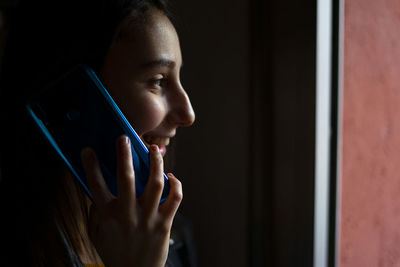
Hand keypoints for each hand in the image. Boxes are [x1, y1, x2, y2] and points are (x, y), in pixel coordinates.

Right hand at [81, 135, 182, 266]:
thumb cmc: (114, 252)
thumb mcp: (97, 233)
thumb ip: (96, 211)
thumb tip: (96, 188)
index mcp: (108, 216)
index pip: (95, 186)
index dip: (90, 166)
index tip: (88, 150)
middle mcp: (128, 214)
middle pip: (126, 178)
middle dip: (125, 154)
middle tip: (124, 138)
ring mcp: (148, 218)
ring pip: (155, 183)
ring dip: (155, 163)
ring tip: (153, 150)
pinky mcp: (165, 223)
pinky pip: (174, 198)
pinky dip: (175, 184)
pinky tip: (170, 176)